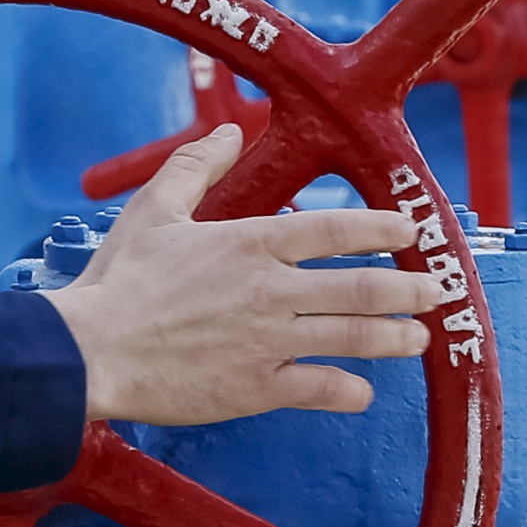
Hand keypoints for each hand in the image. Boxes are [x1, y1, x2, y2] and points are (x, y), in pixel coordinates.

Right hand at [41, 125, 446, 424]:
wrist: (90, 353)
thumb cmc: (118, 282)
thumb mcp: (152, 211)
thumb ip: (194, 168)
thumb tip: (227, 134)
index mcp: (250, 241)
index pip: (335, 227)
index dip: (382, 226)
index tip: (410, 229)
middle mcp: (271, 289)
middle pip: (363, 285)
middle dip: (410, 288)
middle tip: (436, 290)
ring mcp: (268, 341)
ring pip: (354, 337)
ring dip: (396, 337)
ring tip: (420, 338)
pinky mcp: (257, 389)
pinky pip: (320, 389)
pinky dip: (349, 391)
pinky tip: (362, 391)